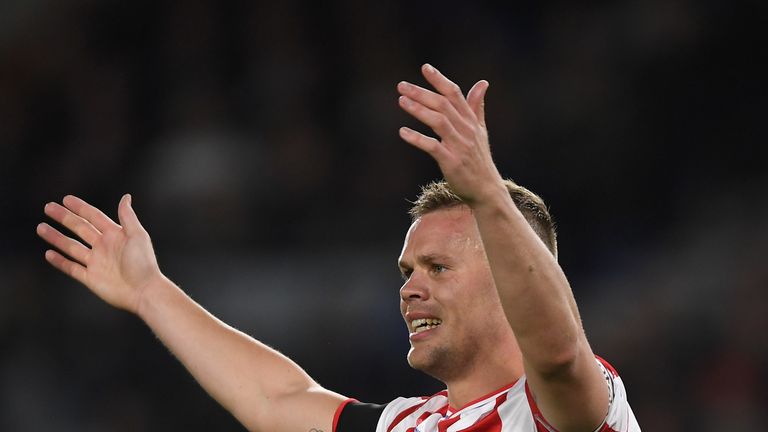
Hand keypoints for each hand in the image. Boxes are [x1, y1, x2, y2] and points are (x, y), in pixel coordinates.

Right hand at [37, 194, 161, 314]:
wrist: (143, 291)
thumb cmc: (144, 263)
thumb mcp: (137, 236)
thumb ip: (128, 217)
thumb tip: (126, 197)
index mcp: (115, 235)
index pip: (94, 217)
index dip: (80, 208)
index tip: (65, 199)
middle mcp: (103, 247)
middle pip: (79, 228)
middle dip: (64, 218)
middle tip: (48, 207)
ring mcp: (96, 262)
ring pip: (71, 247)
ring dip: (56, 237)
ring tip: (41, 227)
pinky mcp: (90, 278)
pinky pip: (71, 268)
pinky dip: (59, 261)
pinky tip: (48, 253)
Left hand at [397, 64, 503, 204]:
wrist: (486, 188)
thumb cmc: (479, 159)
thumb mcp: (480, 130)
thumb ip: (477, 106)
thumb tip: (483, 82)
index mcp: (471, 120)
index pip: (455, 94)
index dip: (440, 80)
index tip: (425, 67)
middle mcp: (466, 130)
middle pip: (443, 105)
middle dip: (422, 93)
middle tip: (401, 86)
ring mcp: (460, 146)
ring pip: (439, 122)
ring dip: (419, 110)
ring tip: (401, 101)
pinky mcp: (452, 162)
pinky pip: (433, 147)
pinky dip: (417, 139)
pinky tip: (402, 132)